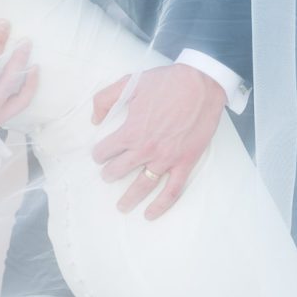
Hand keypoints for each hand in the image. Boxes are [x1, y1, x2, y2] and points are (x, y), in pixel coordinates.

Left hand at [91, 64, 226, 218]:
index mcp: (131, 131)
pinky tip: (150, 214)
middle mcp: (146, 149)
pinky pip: (172, 191)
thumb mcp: (129, 83)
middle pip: (119, 170)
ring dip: (129, 198)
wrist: (201, 84)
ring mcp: (166, 158)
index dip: (99, 153)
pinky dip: (161, 205)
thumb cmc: (166, 82)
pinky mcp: (185, 162)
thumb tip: (94, 120)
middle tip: (107, 175)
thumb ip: (105, 99)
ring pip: (142, 185)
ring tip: (122, 206)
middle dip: (109, 174)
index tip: (99, 154)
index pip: (105, 150)